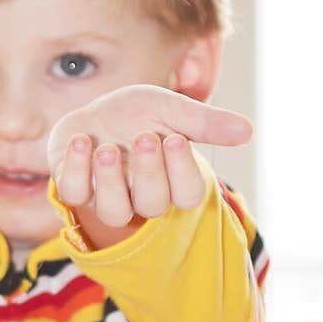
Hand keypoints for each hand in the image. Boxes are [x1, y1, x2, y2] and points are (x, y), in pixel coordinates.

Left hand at [47, 83, 251, 230]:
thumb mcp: (169, 109)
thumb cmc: (136, 115)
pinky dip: (75, 168)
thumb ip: (204, 122)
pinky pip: (74, 193)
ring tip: (107, 148)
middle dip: (149, 172)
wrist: (92, 112)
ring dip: (109, 180)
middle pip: (152, 205)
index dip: (183, 171)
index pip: (187, 195)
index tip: (176, 138)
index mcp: (170, 180)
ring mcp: (105, 196)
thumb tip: (247, 131)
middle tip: (145, 137)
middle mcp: (140, 195)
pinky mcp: (75, 188)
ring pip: (113, 212)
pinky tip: (80, 141)